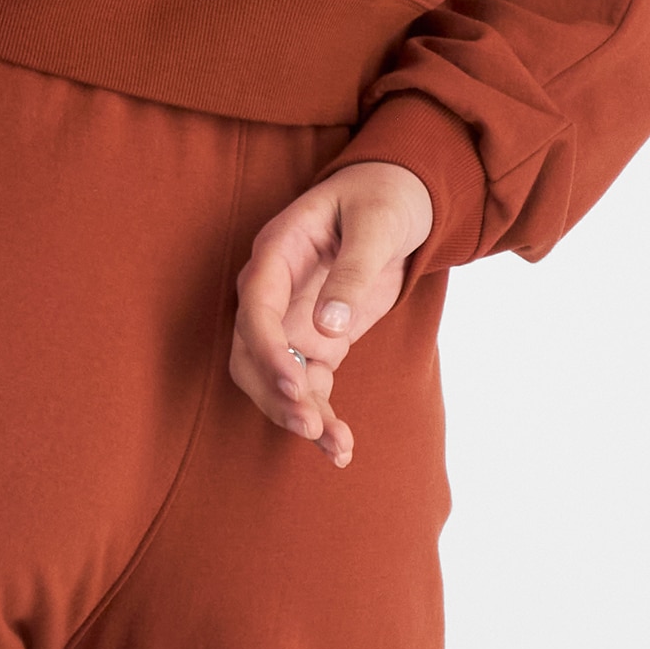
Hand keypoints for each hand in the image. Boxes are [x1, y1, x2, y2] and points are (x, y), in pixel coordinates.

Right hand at [229, 160, 434, 467]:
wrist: (400, 199)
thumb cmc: (382, 199)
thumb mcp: (377, 225)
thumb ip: (353, 271)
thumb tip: (330, 326)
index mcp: (278, 251)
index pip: (256, 307)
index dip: (266, 349)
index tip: (293, 384)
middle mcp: (275, 290)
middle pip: (250, 352)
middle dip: (275, 393)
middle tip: (310, 425)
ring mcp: (292, 320)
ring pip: (274, 379)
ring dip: (296, 414)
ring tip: (335, 446)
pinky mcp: (317, 343)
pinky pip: (309, 387)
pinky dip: (321, 418)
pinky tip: (341, 449)